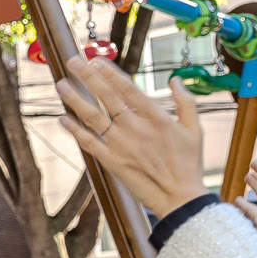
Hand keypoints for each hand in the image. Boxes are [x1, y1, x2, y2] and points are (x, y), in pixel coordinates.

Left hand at [55, 57, 208, 215]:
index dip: (109, 73)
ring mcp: (121, 144)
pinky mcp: (112, 162)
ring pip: (93, 117)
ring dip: (75, 100)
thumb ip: (185, 102)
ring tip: (60, 84)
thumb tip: (175, 80)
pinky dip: (75, 130)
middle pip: (106, 97)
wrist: (180, 198)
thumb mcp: (195, 130)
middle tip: (73, 61)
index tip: (95, 60)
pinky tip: (62, 119)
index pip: (127, 88)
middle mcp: (135, 127)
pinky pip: (89, 143)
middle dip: (88, 77)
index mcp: (155, 116)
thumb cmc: (189, 164)